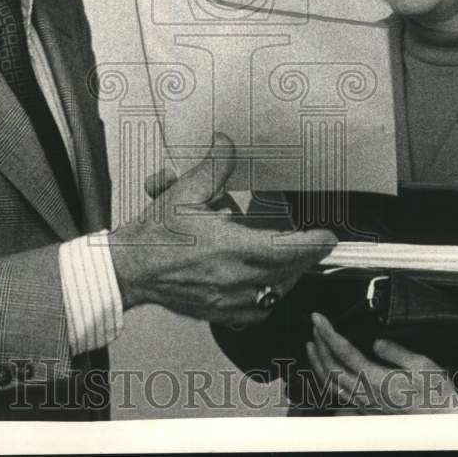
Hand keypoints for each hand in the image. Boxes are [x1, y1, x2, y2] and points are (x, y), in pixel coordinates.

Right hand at [108, 134, 336, 325]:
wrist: (129, 270)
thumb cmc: (154, 236)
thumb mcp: (183, 192)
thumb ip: (213, 168)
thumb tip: (226, 144)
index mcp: (227, 247)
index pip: (284, 249)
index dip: (312, 244)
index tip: (328, 236)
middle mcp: (232, 277)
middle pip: (287, 271)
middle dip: (305, 256)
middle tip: (313, 242)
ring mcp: (227, 300)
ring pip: (275, 293)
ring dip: (287, 274)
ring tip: (287, 256)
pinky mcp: (220, 313)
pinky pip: (258, 311)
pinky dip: (267, 296)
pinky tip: (263, 280)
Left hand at [306, 313, 457, 413]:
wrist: (445, 421)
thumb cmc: (437, 394)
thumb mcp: (422, 365)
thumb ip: (396, 352)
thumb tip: (376, 342)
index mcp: (378, 380)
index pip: (344, 352)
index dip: (328, 333)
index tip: (318, 318)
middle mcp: (367, 395)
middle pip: (331, 368)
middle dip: (319, 344)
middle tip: (315, 326)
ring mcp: (366, 405)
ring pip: (331, 385)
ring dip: (318, 363)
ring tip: (312, 346)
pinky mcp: (368, 411)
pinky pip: (339, 395)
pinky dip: (327, 379)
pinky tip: (329, 370)